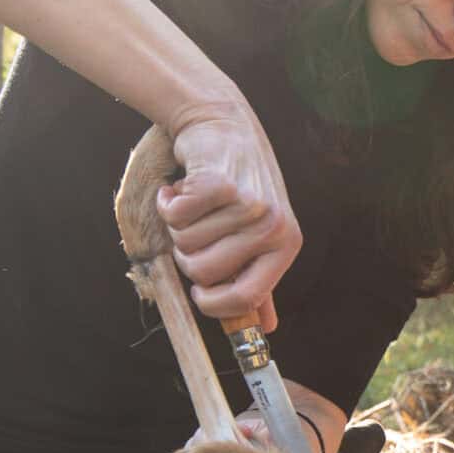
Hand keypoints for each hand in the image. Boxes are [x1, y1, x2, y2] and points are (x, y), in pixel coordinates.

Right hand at [162, 109, 300, 331]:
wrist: (224, 124)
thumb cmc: (241, 184)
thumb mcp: (259, 232)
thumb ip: (258, 279)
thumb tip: (264, 329)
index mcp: (285, 246)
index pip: (244, 300)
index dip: (211, 302)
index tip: (199, 290)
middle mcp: (273, 227)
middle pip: (203, 273)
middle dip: (187, 253)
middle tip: (197, 225)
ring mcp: (249, 205)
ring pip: (185, 243)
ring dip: (178, 222)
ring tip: (196, 200)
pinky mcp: (220, 184)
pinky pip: (175, 216)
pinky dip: (168, 202)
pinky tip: (183, 185)